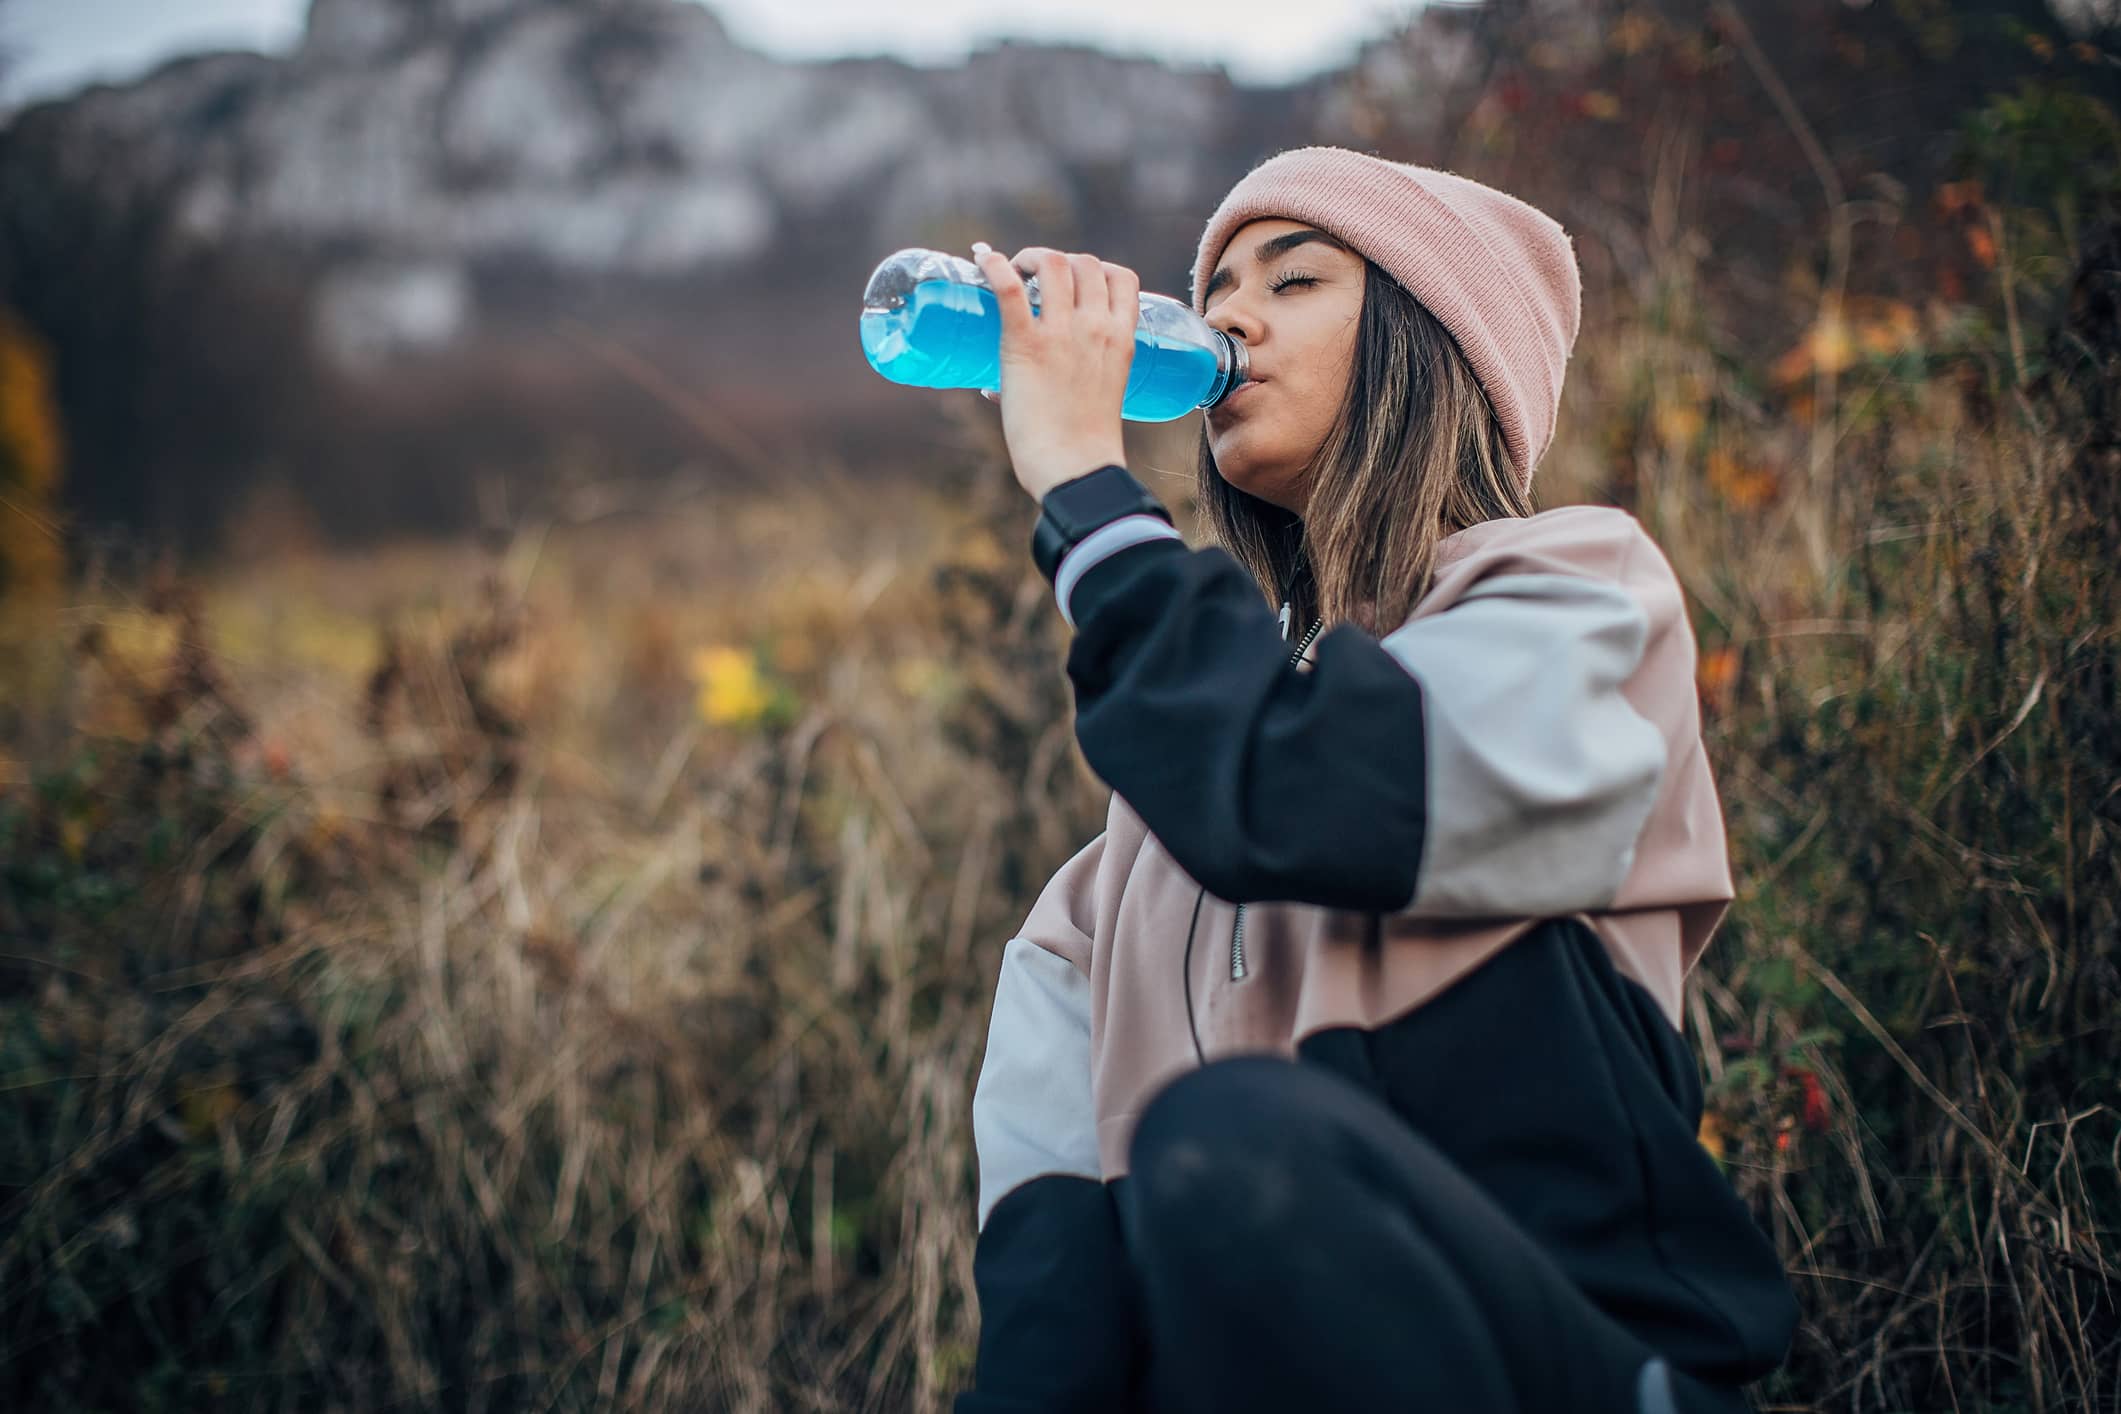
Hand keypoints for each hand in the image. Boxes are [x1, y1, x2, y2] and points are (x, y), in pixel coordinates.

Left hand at [970, 241, 1136, 501]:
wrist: (1075, 470)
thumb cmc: (1084, 447)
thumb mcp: (1098, 397)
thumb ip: (1059, 384)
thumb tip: (993, 392)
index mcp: (1121, 339)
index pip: (1120, 277)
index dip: (1096, 268)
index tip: (1074, 282)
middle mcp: (1096, 327)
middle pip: (1083, 262)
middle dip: (1058, 260)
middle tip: (1033, 278)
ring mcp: (1062, 334)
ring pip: (1051, 262)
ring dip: (1030, 257)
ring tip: (1013, 270)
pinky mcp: (1027, 344)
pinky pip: (1010, 288)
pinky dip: (994, 266)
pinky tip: (984, 259)